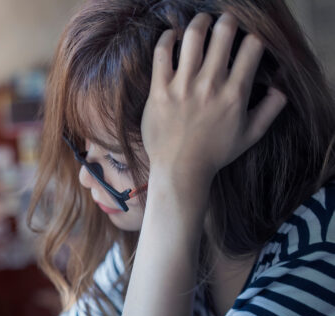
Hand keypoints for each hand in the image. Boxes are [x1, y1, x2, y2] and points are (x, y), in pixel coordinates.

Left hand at [141, 12, 286, 190]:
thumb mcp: (250, 135)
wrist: (180, 169)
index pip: (252, 47)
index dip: (253, 38)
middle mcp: (210, 85)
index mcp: (235, 93)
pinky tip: (172, 36)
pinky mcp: (159, 90)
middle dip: (227, 21)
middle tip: (225, 22)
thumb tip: (280, 89)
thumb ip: (270, 110)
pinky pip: (162, 54)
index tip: (246, 42)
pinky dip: (168, 38)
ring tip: (201, 21)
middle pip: (224, 34)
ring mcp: (183, 86)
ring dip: (199, 22)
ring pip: (193, 37)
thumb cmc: (214, 154)